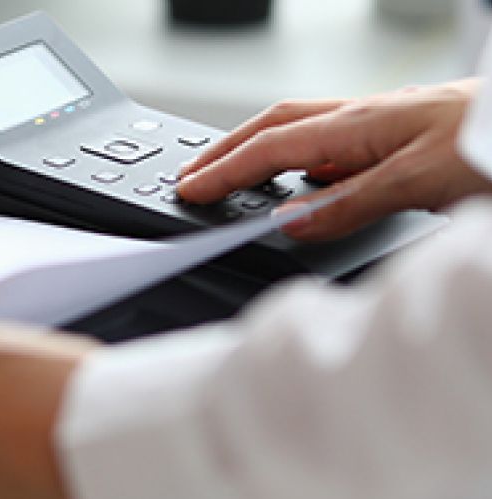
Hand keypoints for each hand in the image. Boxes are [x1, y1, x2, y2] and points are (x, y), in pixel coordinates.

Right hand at [177, 79, 490, 240]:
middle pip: (273, 126)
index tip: (191, 189)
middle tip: (192, 173)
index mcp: (358, 124)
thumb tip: (292, 223)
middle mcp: (362, 119)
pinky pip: (327, 146)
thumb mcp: (416, 182)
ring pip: (298, 132)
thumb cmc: (487, 144)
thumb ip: (349, 202)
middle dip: (226, 150)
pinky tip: (297, 180)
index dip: (225, 170)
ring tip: (228, 172)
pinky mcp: (393, 139)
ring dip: (255, 150)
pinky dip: (295, 161)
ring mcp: (377, 126)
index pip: (271, 148)